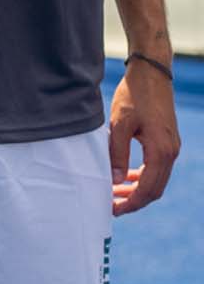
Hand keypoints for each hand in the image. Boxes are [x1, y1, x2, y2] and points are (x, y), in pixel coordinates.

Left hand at [109, 62, 179, 215]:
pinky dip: (143, 175)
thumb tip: (115, 180)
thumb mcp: (119, 124)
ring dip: (138, 188)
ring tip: (116, 193)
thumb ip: (117, 153)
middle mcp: (171, 152)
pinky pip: (157, 167)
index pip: (148, 189)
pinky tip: (127, 176)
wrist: (151, 73)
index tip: (113, 209)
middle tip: (111, 205)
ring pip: (157, 179)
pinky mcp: (167, 140)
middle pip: (155, 189)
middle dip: (134, 200)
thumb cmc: (134, 95)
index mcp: (161, 151)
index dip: (131, 202)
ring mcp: (171, 146)